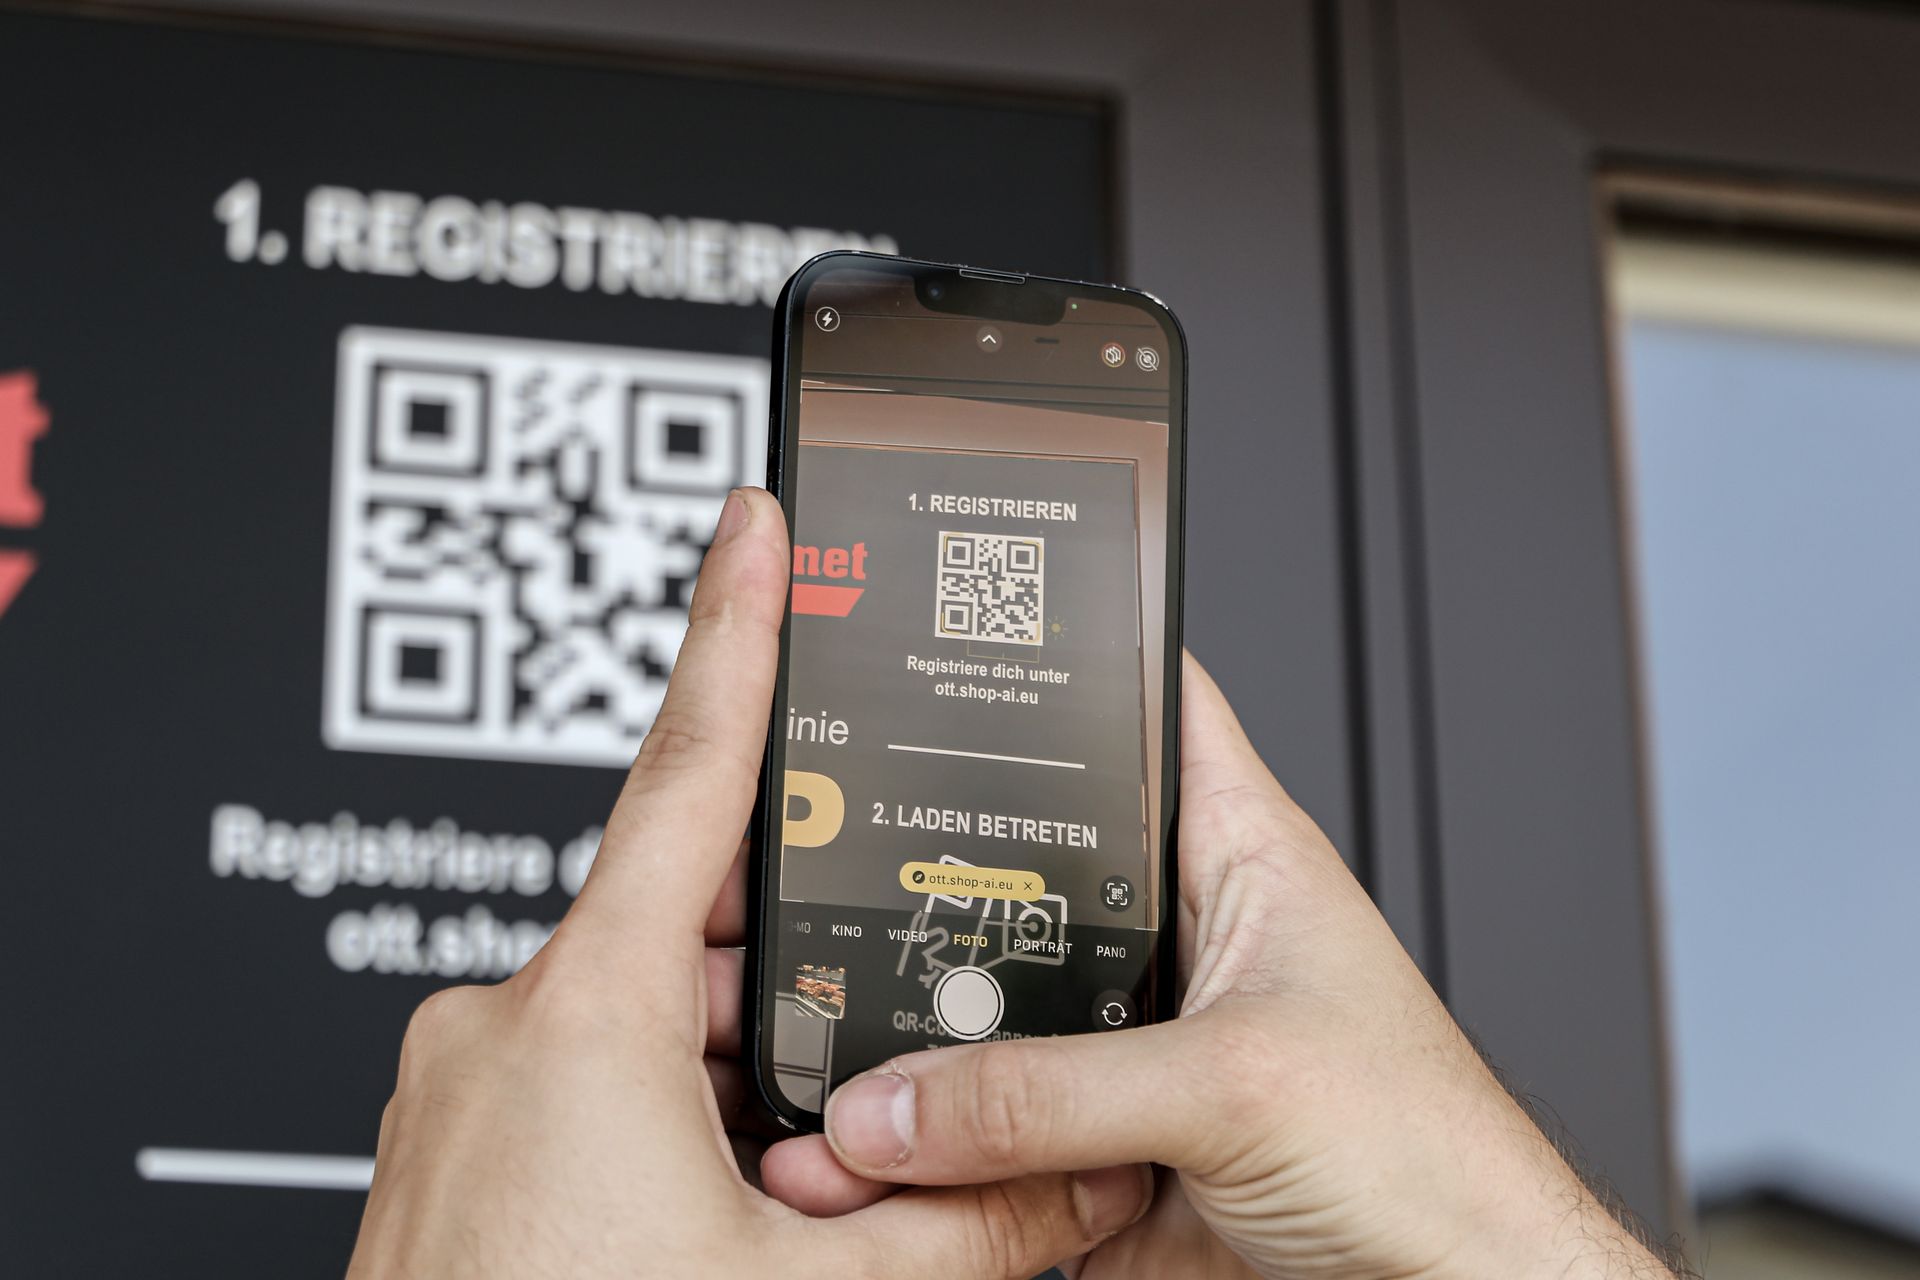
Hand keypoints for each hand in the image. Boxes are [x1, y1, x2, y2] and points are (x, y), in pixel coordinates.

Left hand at [346, 487, 1150, 1279]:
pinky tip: (735, 1220)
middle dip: (804, 993)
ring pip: (650, 1033)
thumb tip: (1088, 1178)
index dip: (740, 629)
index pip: (689, 770)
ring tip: (812, 1198)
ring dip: (744, 1089)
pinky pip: (590, 1095)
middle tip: (891, 1065)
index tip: (759, 529)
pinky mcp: (451, 1161)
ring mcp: (460, 1100)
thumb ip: (971, 1227)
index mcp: (580, 1020)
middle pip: (695, 942)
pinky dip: (677, 1130)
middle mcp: (498, 1034)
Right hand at [767, 655, 1679, 1279]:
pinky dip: (939, 1168)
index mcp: (1239, 858)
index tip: (954, 633)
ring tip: (836, 1050)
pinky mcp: (1106, 1155)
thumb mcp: (1236, 1085)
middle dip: (933, 892)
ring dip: (923, 1054)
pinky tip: (886, 1163)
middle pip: (1029, 878)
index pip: (1149, 709)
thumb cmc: (1435, 1157)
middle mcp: (1179, 945)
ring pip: (995, 1024)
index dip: (1065, 658)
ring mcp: (1136, 1053)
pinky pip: (994, 1150)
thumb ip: (1055, 1093)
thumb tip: (900, 1103)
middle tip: (833, 891)